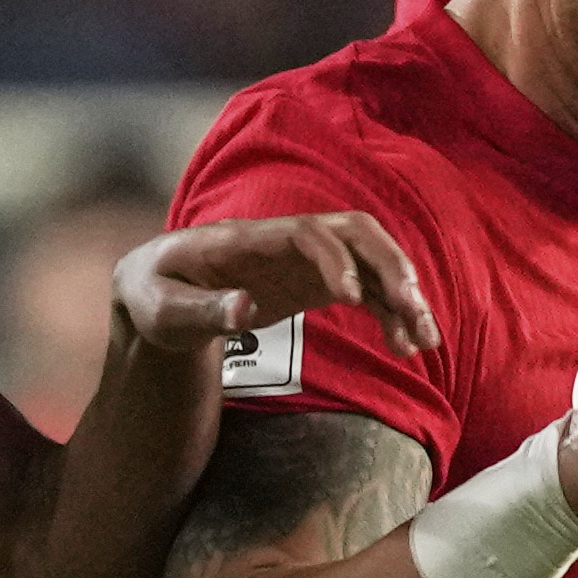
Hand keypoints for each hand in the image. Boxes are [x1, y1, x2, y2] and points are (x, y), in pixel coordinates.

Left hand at [114, 212, 437, 363]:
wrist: (157, 289)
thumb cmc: (155, 296)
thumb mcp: (161, 310)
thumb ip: (200, 310)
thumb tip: (243, 310)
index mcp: (246, 240)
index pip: (304, 233)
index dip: (333, 258)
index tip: (351, 296)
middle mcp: (285, 241)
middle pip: (353, 232)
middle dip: (389, 265)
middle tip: (412, 309)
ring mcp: (306, 260)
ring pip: (370, 259)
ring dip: (402, 292)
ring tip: (423, 338)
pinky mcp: (316, 283)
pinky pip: (367, 291)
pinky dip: (391, 314)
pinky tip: (408, 345)